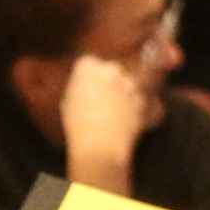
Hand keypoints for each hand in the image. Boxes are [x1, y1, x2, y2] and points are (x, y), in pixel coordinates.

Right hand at [59, 49, 156, 197]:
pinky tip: (124, 120)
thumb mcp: (67, 102)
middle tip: (101, 100)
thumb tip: (84, 86)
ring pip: (127, 83)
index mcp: (87, 67)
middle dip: (108, 81)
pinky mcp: (142, 98)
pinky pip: (138, 99)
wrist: (100, 146)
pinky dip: (134, 106)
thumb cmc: (78, 126)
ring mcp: (129, 82)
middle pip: (111, 69)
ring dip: (123, 93)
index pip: (87, 63)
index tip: (87, 87)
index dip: (88, 76)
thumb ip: (78, 87)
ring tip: (113, 112)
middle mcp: (111, 69)